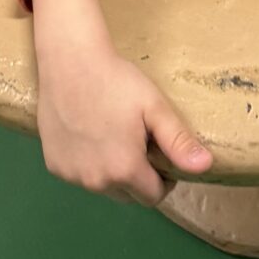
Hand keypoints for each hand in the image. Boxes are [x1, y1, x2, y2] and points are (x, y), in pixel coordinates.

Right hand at [30, 0, 212, 205]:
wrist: (70, 62)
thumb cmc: (116, 81)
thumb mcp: (153, 107)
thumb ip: (178, 141)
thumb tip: (204, 167)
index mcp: (125, 170)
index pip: (153, 196)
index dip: (164, 180)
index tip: (162, 156)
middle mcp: (96, 182)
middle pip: (129, 196)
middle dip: (139, 178)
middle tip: (139, 143)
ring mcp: (72, 176)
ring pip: (104, 188)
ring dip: (114, 174)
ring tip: (114, 138)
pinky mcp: (54, 166)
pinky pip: (80, 176)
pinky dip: (89, 165)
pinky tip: (90, 136)